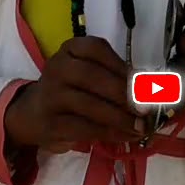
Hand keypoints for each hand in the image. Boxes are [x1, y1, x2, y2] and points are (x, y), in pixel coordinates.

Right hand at [3, 36, 142, 153]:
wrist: (32, 114)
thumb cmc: (70, 90)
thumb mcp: (87, 73)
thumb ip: (114, 76)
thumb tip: (152, 88)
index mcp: (69, 49)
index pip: (96, 48)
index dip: (122, 65)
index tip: (144, 81)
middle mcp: (57, 67)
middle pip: (93, 76)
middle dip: (124, 93)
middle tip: (146, 107)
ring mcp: (51, 95)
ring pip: (90, 104)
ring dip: (120, 117)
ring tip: (141, 126)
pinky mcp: (51, 122)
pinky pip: (85, 127)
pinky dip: (110, 133)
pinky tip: (126, 136)